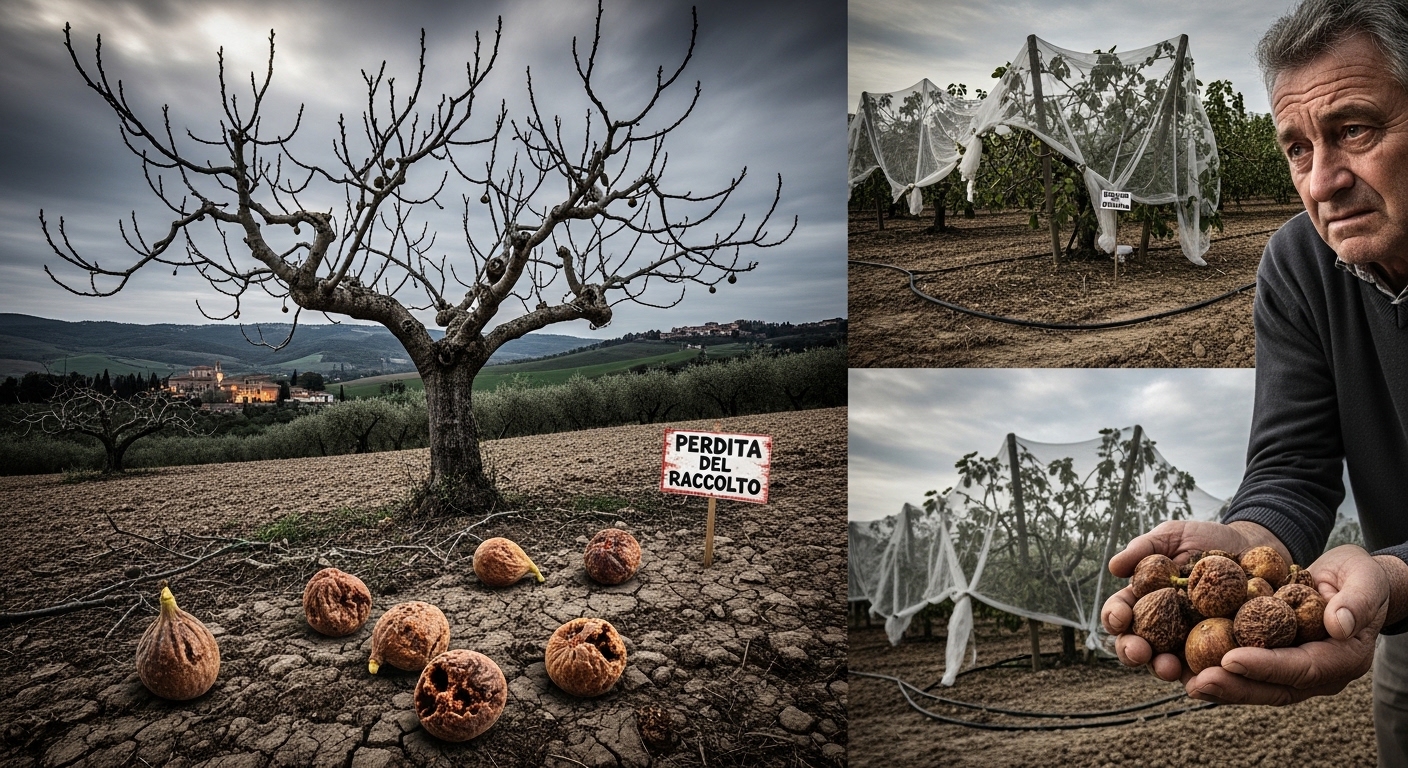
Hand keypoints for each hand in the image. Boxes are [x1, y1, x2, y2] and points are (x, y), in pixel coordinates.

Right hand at [1100, 520, 1290, 680]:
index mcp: (1144, 599)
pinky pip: (1208, 669)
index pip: (1121, 612)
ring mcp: (1188, 642)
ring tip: (1168, 668)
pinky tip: (1206, 675)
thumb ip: (1144, 548)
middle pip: (1136, 644)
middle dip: (1131, 651)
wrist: (1252, 547)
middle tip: (1138, 651)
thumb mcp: (1173, 536)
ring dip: (1162, 668)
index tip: (1120, 617)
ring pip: (1166, 663)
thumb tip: (1114, 567)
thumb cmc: (1206, 539)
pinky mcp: (1218, 652)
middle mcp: (1160, 625)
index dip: (1115, 616)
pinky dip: (1204, 676)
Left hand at [1184, 545, 1390, 704]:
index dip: (1266, 666)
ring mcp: (1295, 671)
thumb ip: (1356, 602)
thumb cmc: (1360, 577)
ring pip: (1256, 686)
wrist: (1351, 581)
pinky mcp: (1276, 661)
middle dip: (1234, 686)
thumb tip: (1339, 624)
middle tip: (1198, 681)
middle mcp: (1317, 673)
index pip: (1302, 667)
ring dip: (1221, 686)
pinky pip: (1246, 672)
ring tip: (1185, 681)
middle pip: (1273, 687)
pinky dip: (1218, 671)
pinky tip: (1186, 667)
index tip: (1231, 659)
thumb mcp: (1365, 580)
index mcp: (1342, 658)